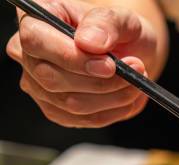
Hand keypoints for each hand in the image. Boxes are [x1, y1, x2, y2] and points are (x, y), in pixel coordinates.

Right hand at [5, 0, 160, 126]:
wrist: (128, 52)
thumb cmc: (117, 30)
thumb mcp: (119, 17)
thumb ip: (105, 22)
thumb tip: (89, 43)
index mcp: (34, 21)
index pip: (35, 41)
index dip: (72, 57)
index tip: (109, 65)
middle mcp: (28, 56)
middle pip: (51, 78)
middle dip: (100, 82)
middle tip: (135, 70)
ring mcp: (39, 87)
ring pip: (71, 104)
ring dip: (113, 97)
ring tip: (136, 81)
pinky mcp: (59, 111)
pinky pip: (87, 119)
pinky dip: (116, 110)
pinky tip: (129, 96)